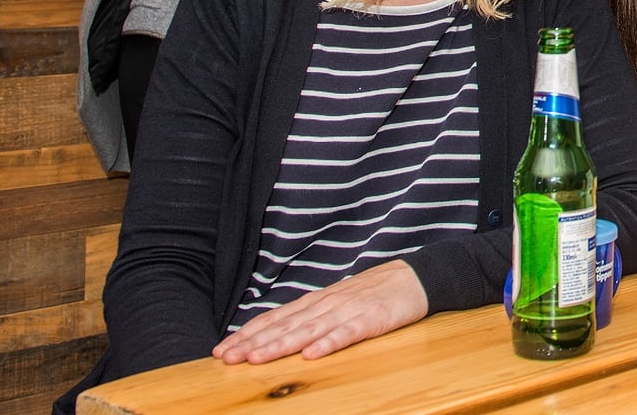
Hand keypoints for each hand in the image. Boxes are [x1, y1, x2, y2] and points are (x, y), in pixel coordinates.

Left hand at [212, 260, 428, 363]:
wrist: (413, 277)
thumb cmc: (373, 293)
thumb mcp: (337, 302)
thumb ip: (311, 317)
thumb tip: (280, 333)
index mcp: (316, 302)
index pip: (275, 318)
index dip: (248, 334)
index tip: (223, 349)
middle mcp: (326, 304)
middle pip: (284, 326)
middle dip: (253, 343)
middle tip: (227, 357)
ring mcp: (347, 312)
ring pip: (308, 331)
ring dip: (281, 345)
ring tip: (257, 358)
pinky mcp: (370, 320)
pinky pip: (346, 334)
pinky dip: (328, 344)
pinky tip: (312, 355)